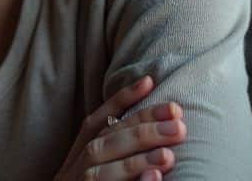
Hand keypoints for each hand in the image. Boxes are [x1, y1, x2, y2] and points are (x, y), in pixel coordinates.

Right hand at [54, 76, 187, 180]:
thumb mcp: (94, 168)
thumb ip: (114, 149)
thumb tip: (155, 128)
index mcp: (77, 153)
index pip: (97, 121)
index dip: (121, 100)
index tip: (150, 81)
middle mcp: (73, 166)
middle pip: (105, 141)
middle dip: (141, 128)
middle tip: (178, 122)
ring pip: (103, 169)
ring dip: (136, 159)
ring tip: (169, 154)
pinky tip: (153, 178)